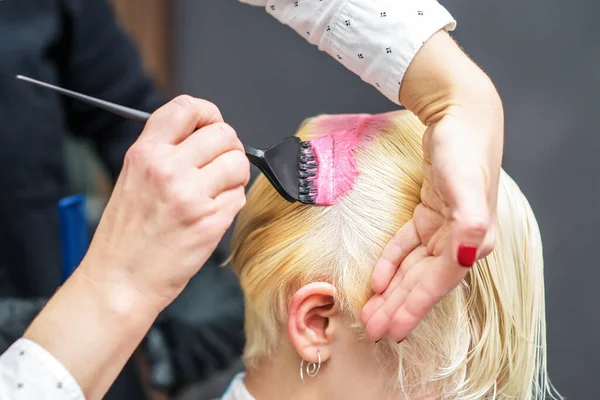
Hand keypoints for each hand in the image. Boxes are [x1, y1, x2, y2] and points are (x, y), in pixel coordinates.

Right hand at [82, 95, 249, 311]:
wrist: (120, 281)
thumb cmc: (125, 234)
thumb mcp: (132, 177)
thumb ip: (165, 151)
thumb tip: (204, 135)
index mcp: (145, 152)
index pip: (188, 107)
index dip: (209, 113)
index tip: (212, 127)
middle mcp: (168, 168)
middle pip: (224, 133)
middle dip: (228, 148)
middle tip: (219, 166)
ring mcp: (191, 195)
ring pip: (239, 163)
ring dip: (234, 176)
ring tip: (215, 191)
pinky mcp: (210, 222)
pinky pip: (239, 196)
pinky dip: (231, 203)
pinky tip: (211, 214)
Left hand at [361, 31, 502, 341]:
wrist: (459, 116)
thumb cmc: (463, 150)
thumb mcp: (466, 185)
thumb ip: (470, 224)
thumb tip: (467, 259)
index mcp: (472, 240)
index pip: (437, 284)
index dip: (414, 308)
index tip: (391, 331)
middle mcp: (460, 240)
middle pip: (422, 282)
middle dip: (398, 307)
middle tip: (372, 330)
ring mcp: (445, 228)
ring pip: (414, 268)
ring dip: (393, 291)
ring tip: (372, 312)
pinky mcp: (431, 214)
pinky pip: (408, 245)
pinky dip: (393, 262)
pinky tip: (378, 278)